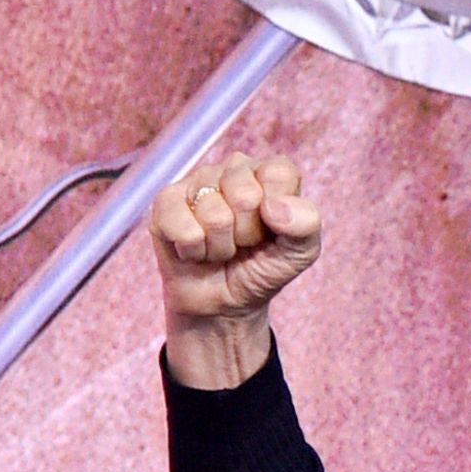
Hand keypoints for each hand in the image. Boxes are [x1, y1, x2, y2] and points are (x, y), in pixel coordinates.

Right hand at [152, 151, 320, 387]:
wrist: (224, 302)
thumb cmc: (263, 268)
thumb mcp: (300, 252)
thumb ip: (305, 224)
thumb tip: (273, 206)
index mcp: (271, 172)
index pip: (278, 174)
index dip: (278, 214)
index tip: (273, 230)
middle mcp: (233, 169)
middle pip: (245, 196)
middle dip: (247, 233)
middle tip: (243, 243)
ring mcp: (196, 182)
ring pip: (213, 215)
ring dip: (220, 246)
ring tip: (220, 248)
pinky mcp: (165, 203)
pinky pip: (183, 229)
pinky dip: (193, 251)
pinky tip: (195, 250)